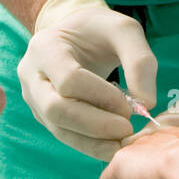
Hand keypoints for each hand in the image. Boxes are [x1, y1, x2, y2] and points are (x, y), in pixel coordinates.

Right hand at [17, 0, 156, 160]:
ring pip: (58, 128)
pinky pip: (64, 135)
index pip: (68, 80)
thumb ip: (140, 61)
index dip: (100, 96)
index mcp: (45, 47)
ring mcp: (34, 97)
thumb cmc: (100, 30)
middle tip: (127, 129)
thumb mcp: (124, 31)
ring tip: (122, 144)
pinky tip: (112, 147)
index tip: (129, 105)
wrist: (77, 34)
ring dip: (92, 141)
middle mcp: (31, 74)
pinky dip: (89, 145)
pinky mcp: (43, 115)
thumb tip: (146, 104)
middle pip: (55, 109)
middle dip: (94, 124)